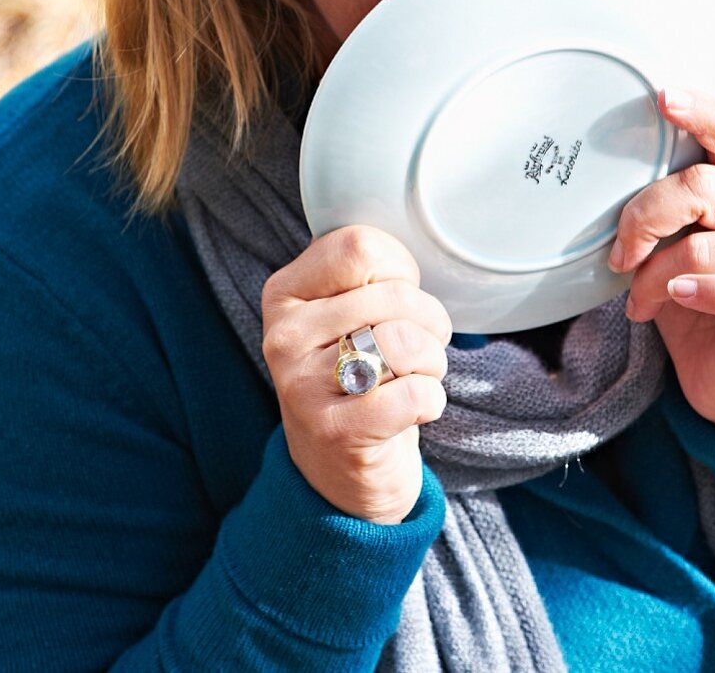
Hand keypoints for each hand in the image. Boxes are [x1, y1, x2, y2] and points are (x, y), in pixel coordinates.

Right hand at [262, 226, 451, 523]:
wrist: (337, 471)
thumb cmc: (354, 375)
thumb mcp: (343, 313)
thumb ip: (364, 273)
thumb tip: (407, 243)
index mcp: (284, 292)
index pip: (360, 246)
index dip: (399, 269)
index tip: (395, 297)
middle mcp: (283, 334)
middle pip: (394, 296)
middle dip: (428, 321)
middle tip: (417, 346)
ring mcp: (301, 385)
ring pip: (405, 343)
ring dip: (431, 361)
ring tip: (414, 375)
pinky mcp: (333, 431)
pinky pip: (415, 396)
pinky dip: (431, 400)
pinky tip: (412, 409)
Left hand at [608, 87, 714, 431]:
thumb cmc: (700, 300)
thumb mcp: (678, 242)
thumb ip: (669, 204)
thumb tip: (613, 167)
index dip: (706, 113)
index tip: (665, 98)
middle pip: (703, 184)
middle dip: (646, 213)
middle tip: (622, 248)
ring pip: (699, 243)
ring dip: (652, 274)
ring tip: (639, 296)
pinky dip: (687, 291)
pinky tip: (675, 299)